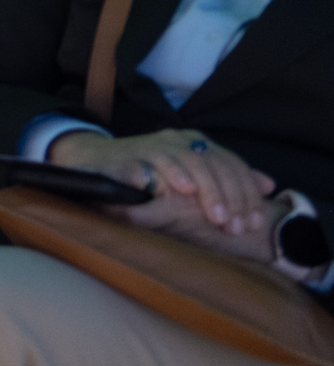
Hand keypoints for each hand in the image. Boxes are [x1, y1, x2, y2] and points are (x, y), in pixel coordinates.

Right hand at [45, 128, 281, 254]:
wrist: (98, 160)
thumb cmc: (148, 172)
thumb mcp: (192, 174)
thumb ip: (227, 178)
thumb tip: (268, 184)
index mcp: (197, 143)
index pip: (232, 164)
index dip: (247, 194)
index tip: (253, 223)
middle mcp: (179, 139)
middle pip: (215, 163)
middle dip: (230, 197)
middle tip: (234, 226)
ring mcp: (156, 144)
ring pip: (191, 161)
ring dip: (207, 190)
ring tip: (215, 216)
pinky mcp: (133, 153)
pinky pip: (155, 161)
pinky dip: (171, 174)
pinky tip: (182, 190)